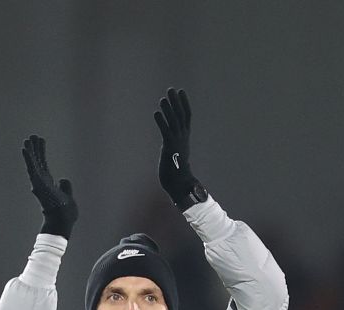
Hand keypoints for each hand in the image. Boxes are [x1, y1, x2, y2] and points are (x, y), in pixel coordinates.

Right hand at [21, 135, 77, 238]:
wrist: (62, 222)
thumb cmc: (65, 214)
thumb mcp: (67, 196)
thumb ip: (65, 187)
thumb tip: (63, 178)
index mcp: (48, 184)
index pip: (43, 165)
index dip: (41, 153)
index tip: (40, 142)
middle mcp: (42, 182)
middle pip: (38, 162)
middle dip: (35, 149)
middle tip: (32, 136)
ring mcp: (39, 183)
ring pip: (34, 163)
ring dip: (30, 151)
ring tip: (28, 139)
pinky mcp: (38, 183)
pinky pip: (32, 168)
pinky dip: (28, 158)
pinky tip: (25, 148)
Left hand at [153, 87, 204, 208]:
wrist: (180, 185)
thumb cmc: (178, 173)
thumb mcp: (176, 155)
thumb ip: (176, 146)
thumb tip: (171, 143)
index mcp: (185, 138)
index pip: (187, 116)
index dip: (184, 103)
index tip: (180, 91)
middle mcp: (182, 138)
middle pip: (180, 116)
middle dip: (176, 102)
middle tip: (171, 89)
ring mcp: (177, 143)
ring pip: (174, 122)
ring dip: (168, 110)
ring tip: (163, 98)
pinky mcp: (169, 149)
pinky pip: (166, 132)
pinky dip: (162, 122)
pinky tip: (156, 113)